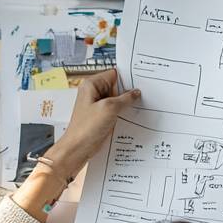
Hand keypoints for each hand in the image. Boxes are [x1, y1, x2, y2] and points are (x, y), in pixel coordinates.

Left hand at [13, 69, 138, 222]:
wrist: (77, 149)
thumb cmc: (86, 128)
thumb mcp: (109, 108)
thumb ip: (125, 99)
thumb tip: (136, 93)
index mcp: (92, 85)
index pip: (114, 74)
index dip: (128, 77)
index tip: (142, 81)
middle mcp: (94, 93)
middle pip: (117, 87)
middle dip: (129, 91)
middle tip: (145, 94)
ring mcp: (98, 105)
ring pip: (117, 100)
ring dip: (127, 104)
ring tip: (141, 105)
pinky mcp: (101, 117)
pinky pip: (115, 110)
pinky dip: (123, 113)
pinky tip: (133, 116)